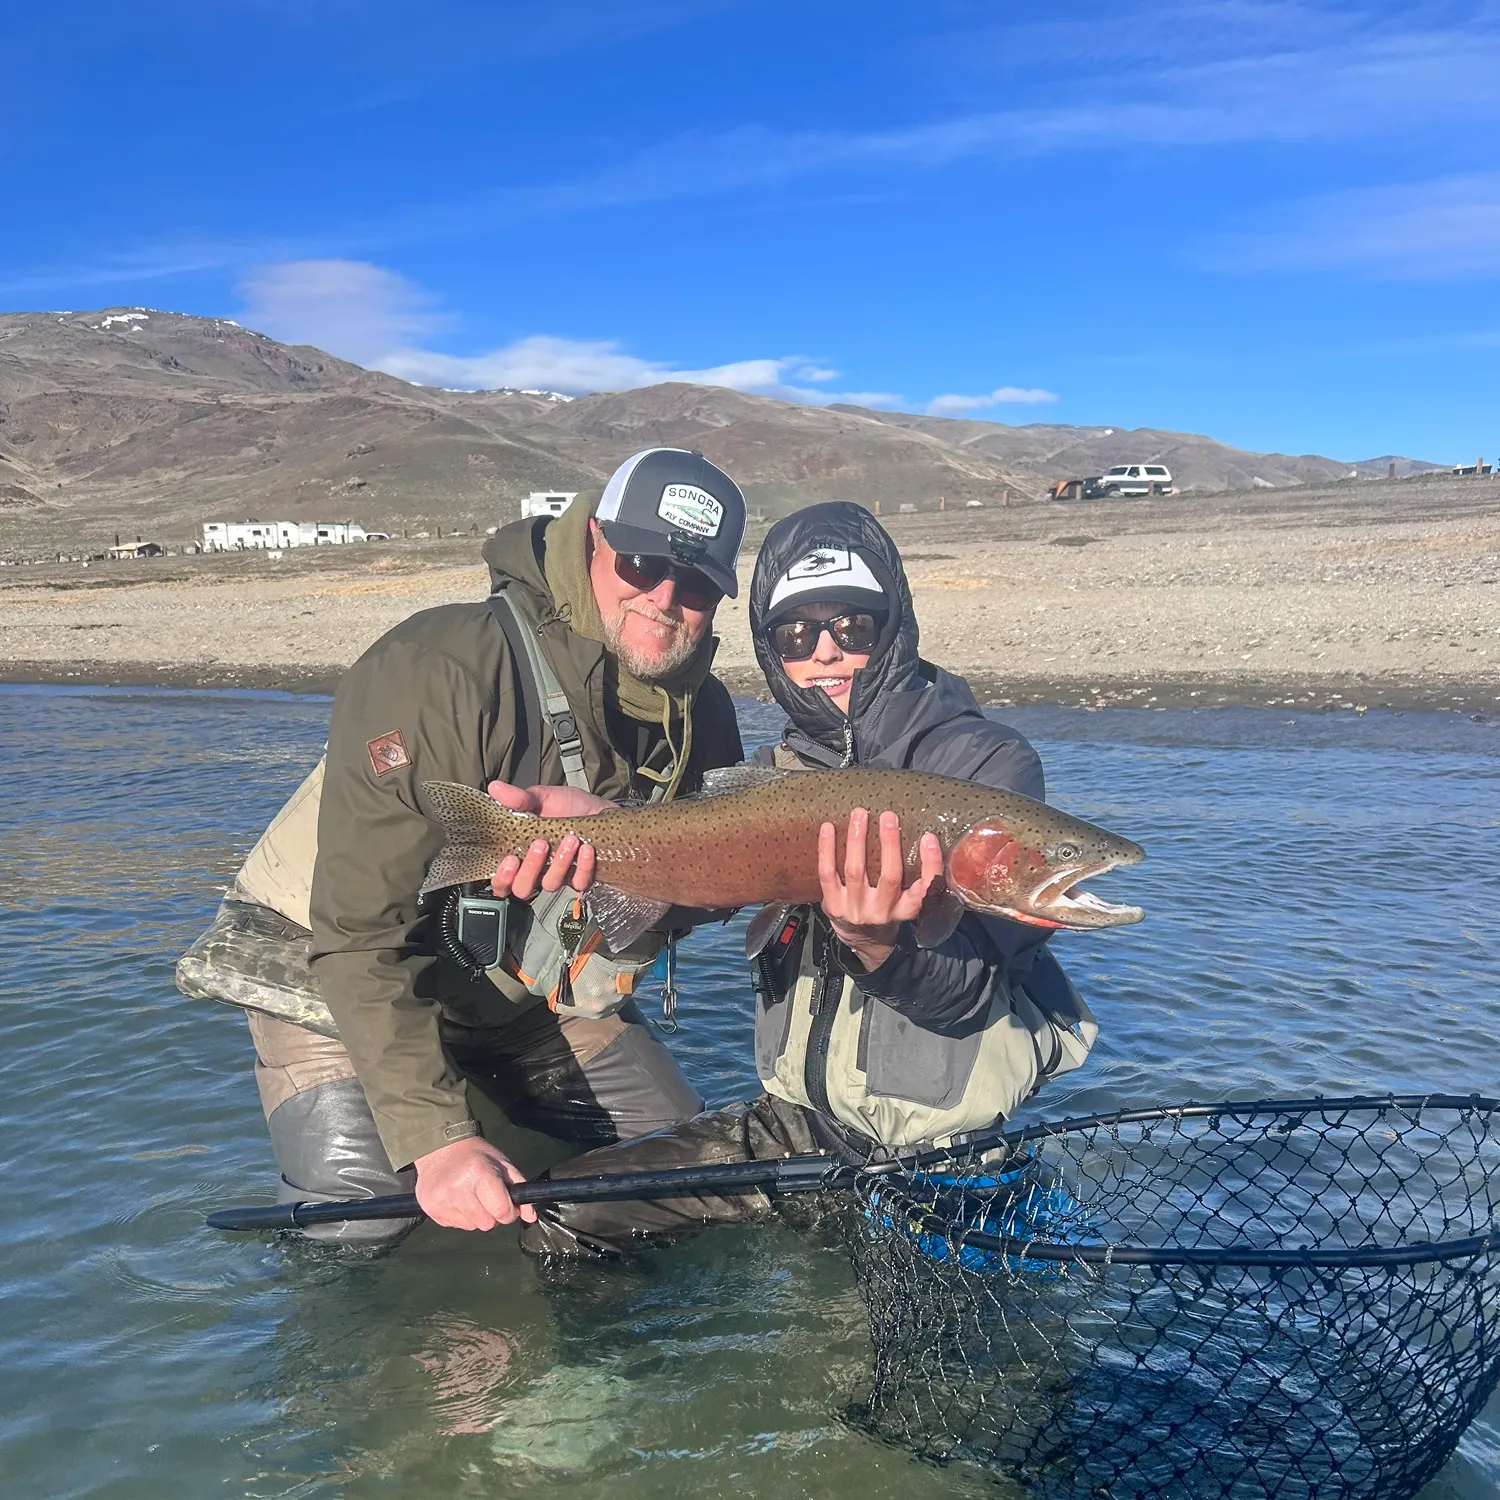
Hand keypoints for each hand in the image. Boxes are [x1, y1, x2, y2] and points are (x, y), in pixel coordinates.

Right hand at [414, 1136, 536, 1229]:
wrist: (439, 1147)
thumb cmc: (475, 1154)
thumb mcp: (502, 1163)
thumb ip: (520, 1188)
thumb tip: (530, 1216)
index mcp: (480, 1174)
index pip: (501, 1211)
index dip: (509, 1212)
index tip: (507, 1205)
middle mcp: (459, 1189)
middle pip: (487, 1224)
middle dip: (492, 1215)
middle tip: (487, 1198)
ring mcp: (442, 1201)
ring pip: (471, 1227)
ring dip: (476, 1216)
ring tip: (470, 1196)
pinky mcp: (430, 1209)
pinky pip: (455, 1226)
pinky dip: (460, 1216)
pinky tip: (457, 1199)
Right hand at [486, 780, 612, 899]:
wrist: (598, 809)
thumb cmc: (567, 806)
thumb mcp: (542, 797)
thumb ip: (520, 798)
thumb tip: (495, 788)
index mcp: (520, 853)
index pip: (501, 880)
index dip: (501, 878)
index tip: (510, 860)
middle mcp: (536, 868)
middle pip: (522, 888)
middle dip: (529, 870)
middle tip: (540, 845)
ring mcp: (558, 874)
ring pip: (550, 884)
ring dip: (559, 864)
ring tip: (570, 840)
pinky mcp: (581, 876)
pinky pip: (579, 882)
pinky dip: (583, 866)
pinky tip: (586, 849)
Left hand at [817, 808, 943, 970]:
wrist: (862, 940)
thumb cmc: (888, 909)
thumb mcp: (907, 899)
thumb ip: (914, 876)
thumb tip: (920, 833)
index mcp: (907, 909)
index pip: (925, 888)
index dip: (930, 863)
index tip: (929, 838)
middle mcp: (883, 912)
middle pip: (889, 877)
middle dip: (890, 844)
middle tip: (889, 816)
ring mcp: (856, 910)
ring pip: (856, 871)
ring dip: (857, 840)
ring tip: (859, 814)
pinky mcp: (834, 906)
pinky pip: (827, 874)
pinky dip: (827, 850)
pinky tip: (828, 828)